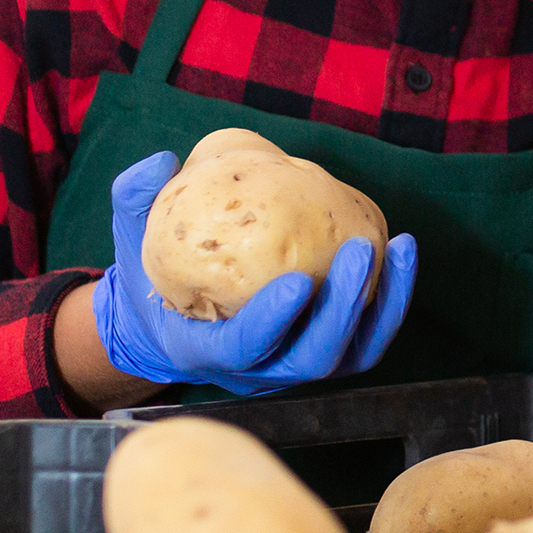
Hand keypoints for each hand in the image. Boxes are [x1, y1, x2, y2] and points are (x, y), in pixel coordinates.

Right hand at [88, 149, 418, 395]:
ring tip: (399, 248)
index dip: (273, 323)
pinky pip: (367, 335)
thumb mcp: (130, 240)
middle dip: (342, 309)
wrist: (172, 321)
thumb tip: (160, 162)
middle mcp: (258, 370)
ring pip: (351, 353)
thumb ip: (137, 201)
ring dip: (382, 304)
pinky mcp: (326, 352)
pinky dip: (390, 299)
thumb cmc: (151, 278)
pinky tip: (402, 252)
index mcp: (205, 351)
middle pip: (312, 358)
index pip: (246, 349)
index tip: (298, 283)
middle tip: (359, 252)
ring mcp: (295, 366)